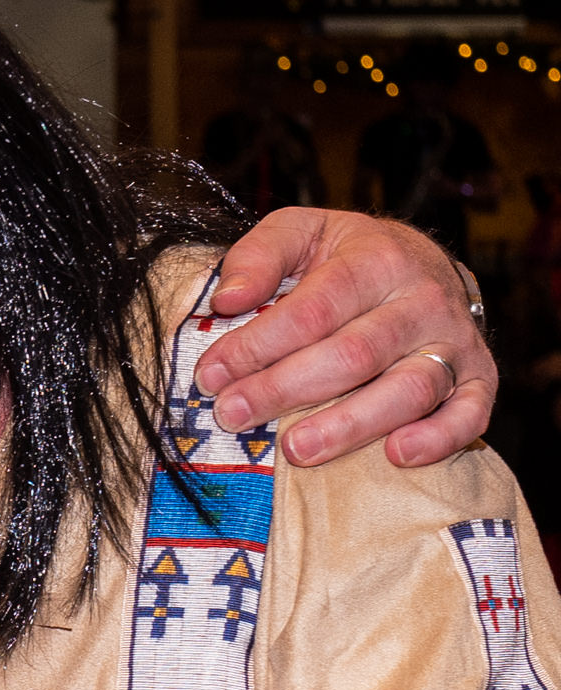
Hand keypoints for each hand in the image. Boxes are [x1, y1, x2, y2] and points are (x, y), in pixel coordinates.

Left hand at [199, 209, 493, 467]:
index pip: (313, 310)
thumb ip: (258, 257)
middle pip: (353, 354)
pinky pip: (469, 413)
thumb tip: (227, 299)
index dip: (258, 346)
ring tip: (296, 450)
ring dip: (350, 426)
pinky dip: (439, 438)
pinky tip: (397, 456)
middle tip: (232, 415)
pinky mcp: (479, 377)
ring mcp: (455, 342)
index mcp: (376, 260)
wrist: (425, 263)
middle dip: (284, 389)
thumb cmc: (346, 257)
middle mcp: (422, 300)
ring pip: (408, 389)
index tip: (211, 374)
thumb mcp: (299, 233)